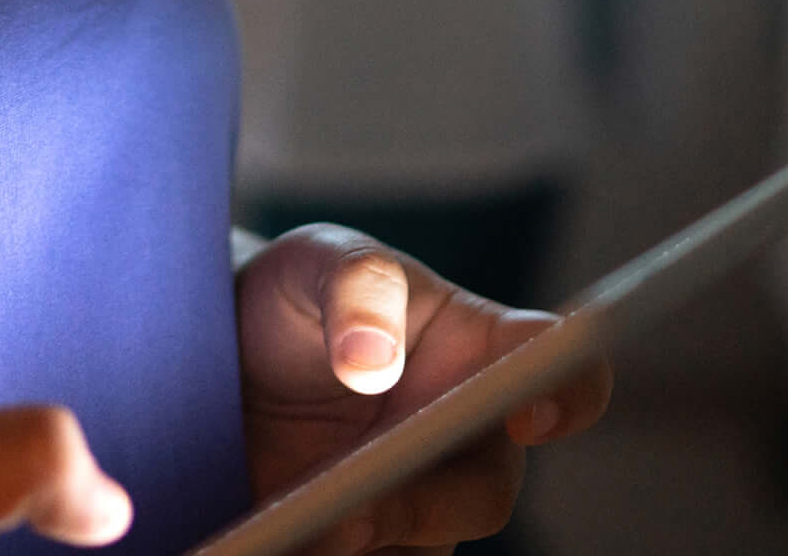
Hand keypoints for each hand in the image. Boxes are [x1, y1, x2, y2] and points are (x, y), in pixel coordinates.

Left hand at [235, 225, 614, 553]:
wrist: (219, 363)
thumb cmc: (296, 299)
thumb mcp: (316, 261)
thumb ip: (359, 287)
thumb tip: (375, 361)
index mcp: (483, 349)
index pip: (561, 368)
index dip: (568, 393)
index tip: (529, 413)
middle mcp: (469, 437)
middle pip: (487, 492)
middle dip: (423, 505)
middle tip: (352, 512)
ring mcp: (421, 501)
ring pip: (427, 547)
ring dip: (372, 544)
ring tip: (300, 539)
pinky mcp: (373, 549)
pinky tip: (284, 551)